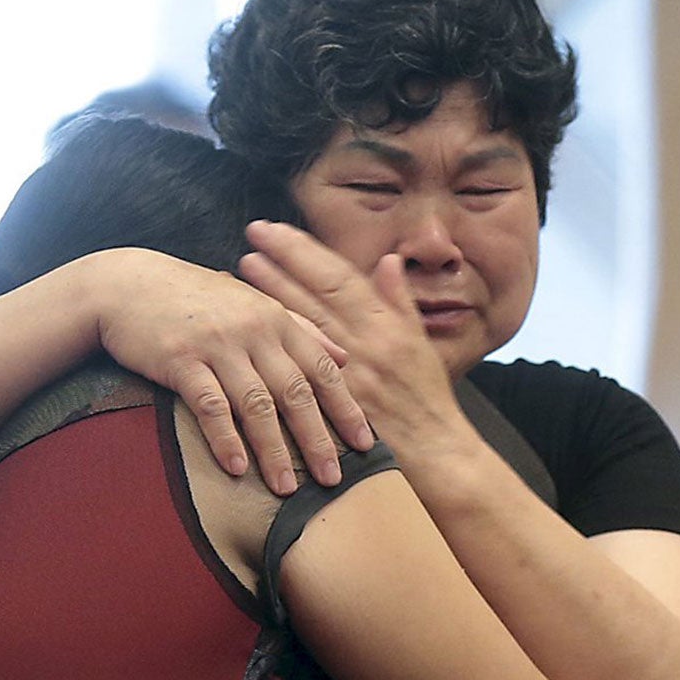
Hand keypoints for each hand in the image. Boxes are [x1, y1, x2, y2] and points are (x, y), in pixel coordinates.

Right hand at [84, 247, 373, 492]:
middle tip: (334, 480)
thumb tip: (345, 358)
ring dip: (274, 451)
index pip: (324, 370)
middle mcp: (254, 331)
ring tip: (286, 488)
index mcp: (277, 320)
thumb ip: (303, 330)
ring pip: (256, 405)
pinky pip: (210, 405)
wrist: (126, 283)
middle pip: (296, 393)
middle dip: (317, 440)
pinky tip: (236, 468)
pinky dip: (225, 439)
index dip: (346, 409)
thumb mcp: (254, 303)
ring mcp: (217, 345)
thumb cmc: (197, 299)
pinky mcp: (180, 359)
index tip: (365, 445)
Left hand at [238, 221, 464, 450]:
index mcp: (389, 324)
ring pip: (306, 322)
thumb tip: (389, 261)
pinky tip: (255, 327)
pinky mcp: (337, 398)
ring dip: (273, 293)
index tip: (278, 231)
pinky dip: (277, 341)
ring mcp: (351, 370)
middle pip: (318, 293)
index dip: (307, 251)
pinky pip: (301, 364)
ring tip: (243, 267)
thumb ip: (401, 300)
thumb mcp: (422, 343)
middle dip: (282, 261)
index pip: (342, 277)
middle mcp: (369, 341)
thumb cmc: (428, 397)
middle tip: (252, 237)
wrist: (435, 448)